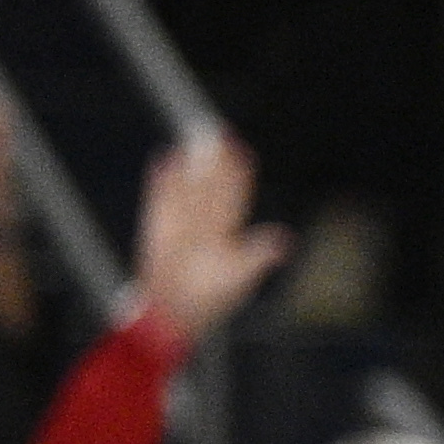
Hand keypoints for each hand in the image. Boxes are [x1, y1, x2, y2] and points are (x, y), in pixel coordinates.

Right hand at [130, 129, 291, 349]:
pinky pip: (161, 196)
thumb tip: (285, 238)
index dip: (239, 175)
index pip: (235, 197)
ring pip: (189, 186)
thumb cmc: (209, 297)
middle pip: (212, 185)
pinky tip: (167, 158)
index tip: (243, 152)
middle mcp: (207, 222)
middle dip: (216, 162)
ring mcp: (182, 221)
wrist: (173, 309)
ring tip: (194, 140)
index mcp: (229, 232)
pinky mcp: (158, 224)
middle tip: (220, 134)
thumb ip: (259, 254)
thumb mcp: (239, 276)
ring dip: (191, 164)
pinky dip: (164, 179)